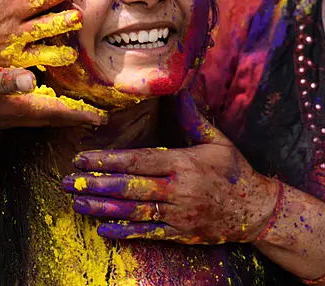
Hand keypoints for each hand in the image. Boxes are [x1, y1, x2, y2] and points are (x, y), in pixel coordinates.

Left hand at [62, 92, 277, 243]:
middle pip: (129, 187)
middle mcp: (177, 190)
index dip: (108, 161)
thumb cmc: (235, 172)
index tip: (83, 159)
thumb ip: (194, 118)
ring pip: (133, 211)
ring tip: (77, 202)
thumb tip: (179, 90)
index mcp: (183, 164)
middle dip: (95, 184)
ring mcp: (177, 214)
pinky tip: (102, 229)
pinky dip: (124, 232)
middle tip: (67, 181)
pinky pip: (147, 233)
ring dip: (102, 207)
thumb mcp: (218, 141)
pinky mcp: (180, 233)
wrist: (256, 211)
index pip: (138, 161)